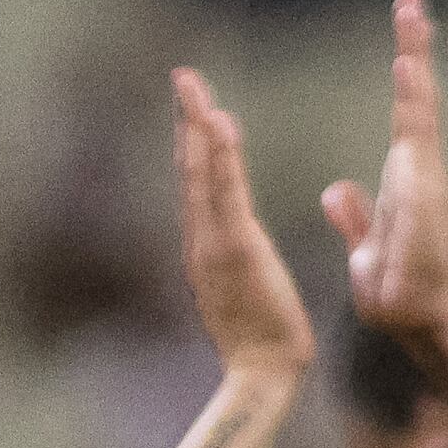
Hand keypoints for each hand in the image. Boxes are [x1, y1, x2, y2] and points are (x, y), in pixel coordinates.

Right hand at [169, 66, 315, 383]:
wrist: (263, 373)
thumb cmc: (263, 337)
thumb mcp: (247, 288)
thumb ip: (238, 262)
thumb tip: (237, 246)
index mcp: (210, 245)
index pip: (201, 183)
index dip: (196, 141)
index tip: (197, 103)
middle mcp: (202, 239)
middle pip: (191, 169)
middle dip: (188, 119)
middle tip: (184, 75)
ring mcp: (213, 243)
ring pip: (201, 175)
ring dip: (197, 127)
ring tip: (195, 88)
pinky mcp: (233, 249)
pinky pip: (225, 194)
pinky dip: (219, 157)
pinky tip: (219, 124)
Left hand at [320, 0, 447, 349]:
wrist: (417, 324)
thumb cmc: (397, 286)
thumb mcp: (366, 244)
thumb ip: (355, 215)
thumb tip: (335, 190)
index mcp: (407, 175)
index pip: (408, 108)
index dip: (409, 63)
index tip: (407, 17)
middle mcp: (421, 176)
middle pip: (420, 103)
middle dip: (417, 53)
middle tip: (412, 5)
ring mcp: (427, 197)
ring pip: (421, 132)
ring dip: (416, 93)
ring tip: (408, 51)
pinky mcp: (423, 226)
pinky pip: (417, 182)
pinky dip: (413, 157)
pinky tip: (409, 128)